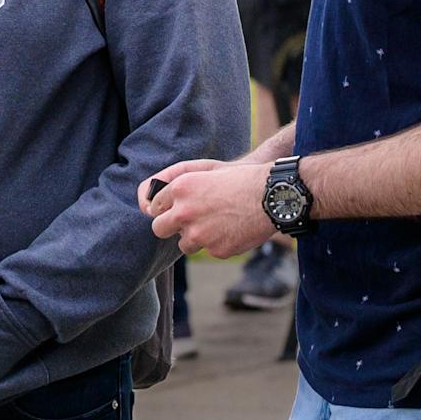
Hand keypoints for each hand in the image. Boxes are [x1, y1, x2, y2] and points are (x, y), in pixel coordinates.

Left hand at [140, 156, 273, 259]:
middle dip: (169, 226)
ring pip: (183, 244)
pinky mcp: (216, 250)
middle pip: (159, 229)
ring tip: (216, 222)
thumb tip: (150, 201)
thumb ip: (173, 180)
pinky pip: (208, 250)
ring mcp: (200, 235)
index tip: (173, 207)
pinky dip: (216, 243)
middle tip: (186, 222)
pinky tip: (231, 229)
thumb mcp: (204, 168)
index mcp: (180, 189)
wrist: (271, 196)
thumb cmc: (238, 178)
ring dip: (194, 237)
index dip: (164, 207)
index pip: (154, 206)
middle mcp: (185, 213)